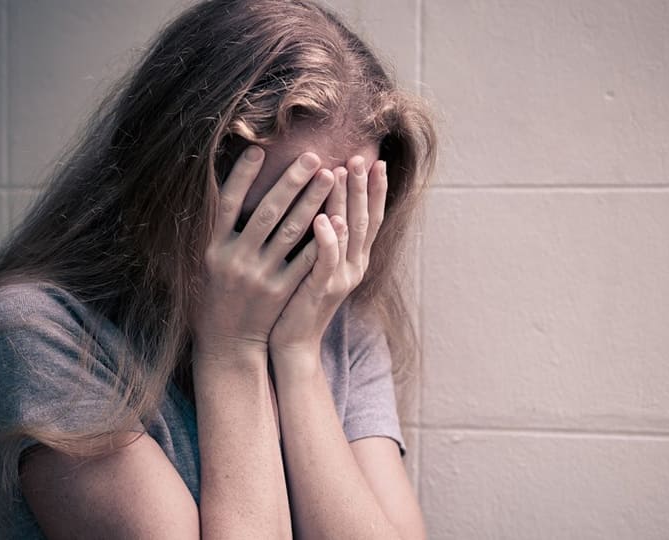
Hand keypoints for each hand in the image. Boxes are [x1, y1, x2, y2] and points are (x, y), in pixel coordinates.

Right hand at [191, 146, 334, 360]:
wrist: (227, 343)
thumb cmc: (215, 295)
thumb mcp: (206, 261)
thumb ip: (217, 229)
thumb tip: (223, 185)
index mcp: (213, 247)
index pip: (226, 203)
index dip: (242, 176)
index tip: (259, 149)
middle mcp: (235, 259)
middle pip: (265, 212)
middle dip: (291, 182)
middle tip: (313, 156)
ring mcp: (259, 276)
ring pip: (289, 232)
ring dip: (312, 201)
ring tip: (330, 175)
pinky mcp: (280, 291)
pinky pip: (305, 260)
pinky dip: (321, 238)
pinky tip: (338, 217)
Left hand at [268, 156, 387, 375]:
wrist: (292, 342)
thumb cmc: (297, 298)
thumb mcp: (315, 263)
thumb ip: (324, 236)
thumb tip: (322, 201)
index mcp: (355, 259)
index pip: (371, 218)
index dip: (375, 190)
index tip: (376, 160)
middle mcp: (354, 266)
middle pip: (364, 219)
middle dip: (362, 186)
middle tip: (360, 156)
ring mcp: (340, 278)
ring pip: (349, 234)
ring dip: (345, 201)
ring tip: (341, 172)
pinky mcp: (321, 290)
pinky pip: (327, 260)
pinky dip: (328, 238)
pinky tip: (325, 218)